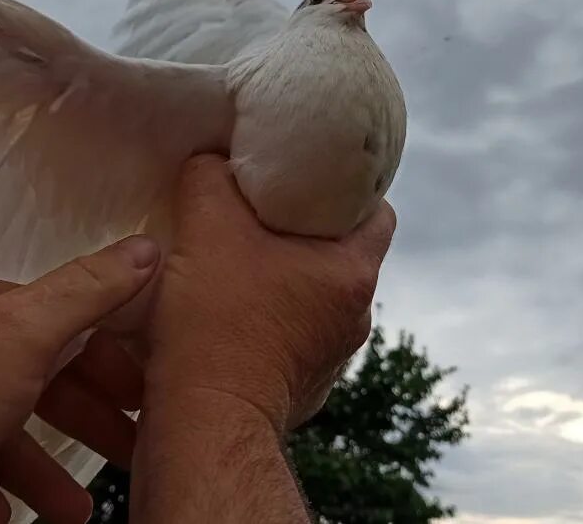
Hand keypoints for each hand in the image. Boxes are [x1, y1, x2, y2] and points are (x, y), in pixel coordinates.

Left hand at [0, 235, 159, 523]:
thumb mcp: (25, 334)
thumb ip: (87, 292)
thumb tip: (142, 248)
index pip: (61, 319)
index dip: (107, 355)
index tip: (139, 392)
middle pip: (38, 379)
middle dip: (86, 418)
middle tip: (126, 450)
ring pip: (4, 436)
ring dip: (46, 473)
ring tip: (74, 509)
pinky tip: (7, 516)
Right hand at [145, 154, 395, 433]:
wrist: (204, 421)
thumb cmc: (216, 320)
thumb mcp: (205, 224)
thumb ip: (209, 176)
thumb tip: (211, 161)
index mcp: (355, 274)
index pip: (378, 212)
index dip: (345, 188)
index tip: (305, 178)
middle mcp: (355, 318)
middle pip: (341, 254)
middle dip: (302, 232)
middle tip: (259, 211)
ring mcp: (330, 359)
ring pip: (313, 297)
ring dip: (281, 278)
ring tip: (235, 261)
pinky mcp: (300, 388)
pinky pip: (290, 337)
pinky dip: (266, 320)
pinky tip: (226, 312)